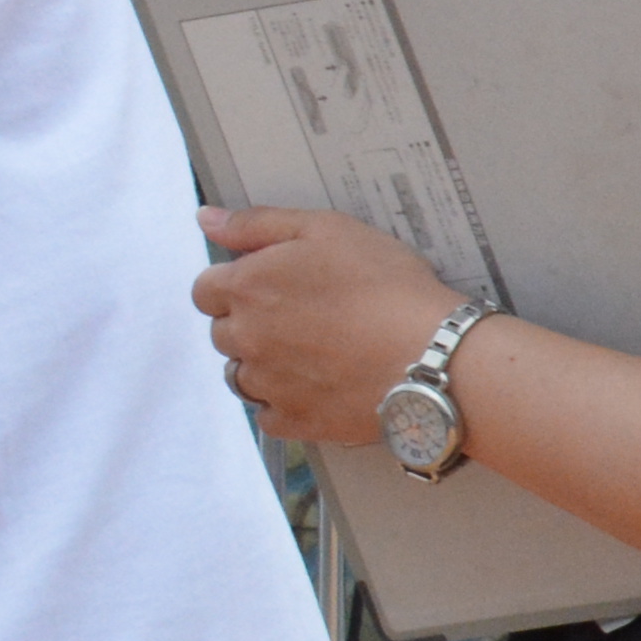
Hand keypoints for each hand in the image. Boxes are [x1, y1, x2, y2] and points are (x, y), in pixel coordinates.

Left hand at [191, 208, 468, 445]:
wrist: (435, 355)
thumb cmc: (386, 284)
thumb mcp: (326, 230)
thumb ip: (258, 224)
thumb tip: (205, 219)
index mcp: (246, 288)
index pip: (205, 290)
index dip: (234, 286)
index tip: (270, 288)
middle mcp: (245, 339)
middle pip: (223, 333)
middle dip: (249, 324)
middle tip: (301, 320)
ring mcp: (268, 385)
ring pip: (240, 375)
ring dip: (262, 365)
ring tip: (309, 356)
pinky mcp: (296, 421)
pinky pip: (269, 416)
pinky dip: (284, 405)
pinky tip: (316, 391)